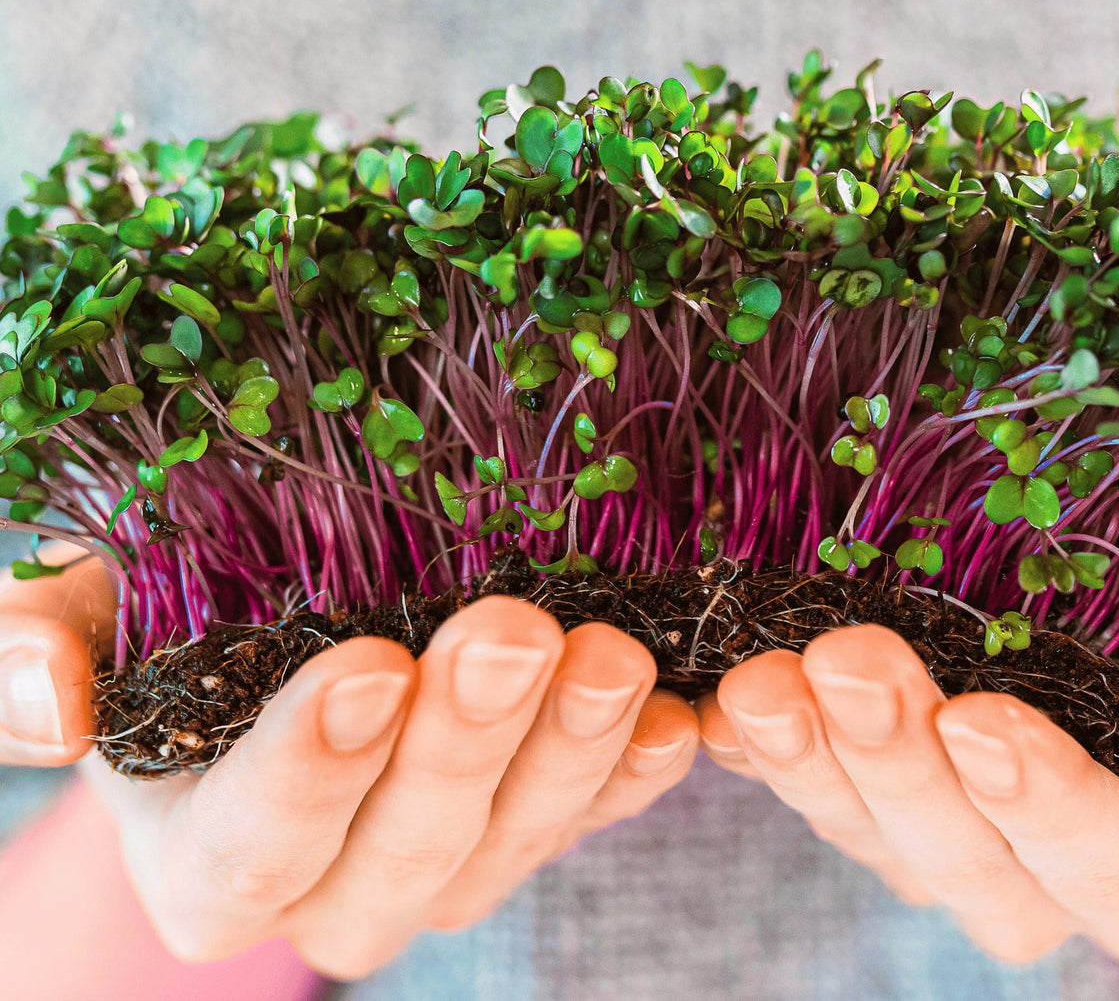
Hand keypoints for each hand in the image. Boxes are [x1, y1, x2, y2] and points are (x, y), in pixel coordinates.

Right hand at [1, 556, 698, 978]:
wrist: (277, 617)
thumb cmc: (163, 614)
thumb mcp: (79, 609)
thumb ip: (30, 649)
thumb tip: (49, 708)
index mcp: (210, 859)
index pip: (251, 848)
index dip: (309, 770)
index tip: (368, 664)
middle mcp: (336, 886)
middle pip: (405, 851)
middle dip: (462, 746)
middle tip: (510, 631)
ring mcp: (448, 862)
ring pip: (513, 844)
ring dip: (568, 751)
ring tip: (611, 653)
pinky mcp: (534, 821)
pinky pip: (594, 816)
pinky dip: (637, 768)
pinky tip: (678, 710)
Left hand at [699, 625, 1118, 966]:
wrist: (1098, 633)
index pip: (1104, 862)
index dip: (1050, 805)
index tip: (991, 721)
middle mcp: (1025, 868)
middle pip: (956, 849)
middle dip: (901, 763)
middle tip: (852, 660)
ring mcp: (927, 834)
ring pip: (858, 822)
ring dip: (807, 754)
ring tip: (766, 676)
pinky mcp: (850, 785)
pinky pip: (791, 779)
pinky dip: (754, 742)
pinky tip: (717, 690)